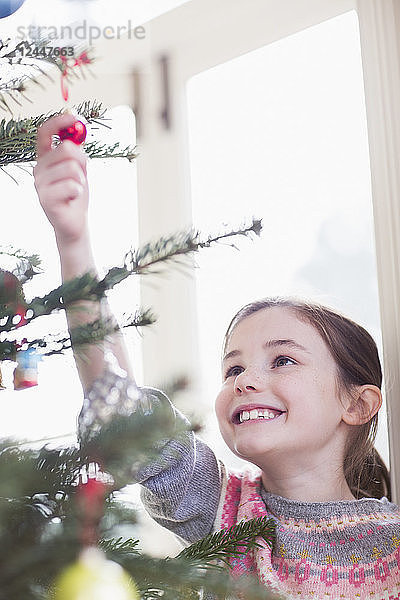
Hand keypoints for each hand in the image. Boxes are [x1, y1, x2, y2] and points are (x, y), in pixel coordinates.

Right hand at [34, 114, 88, 246]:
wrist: (75, 223)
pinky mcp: (45, 199)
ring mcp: (39, 184)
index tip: (75, 118)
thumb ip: (77, 150)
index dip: (59, 122)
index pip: (45, 132)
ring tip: (75, 190)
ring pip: (72, 169)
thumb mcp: (79, 169)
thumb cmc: (75, 194)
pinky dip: (79, 192)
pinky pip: (72, 186)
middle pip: (65, 149)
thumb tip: (79, 127)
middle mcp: (38, 168)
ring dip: (81, 180)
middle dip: (81, 161)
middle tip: (81, 176)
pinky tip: (72, 199)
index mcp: (45, 158)